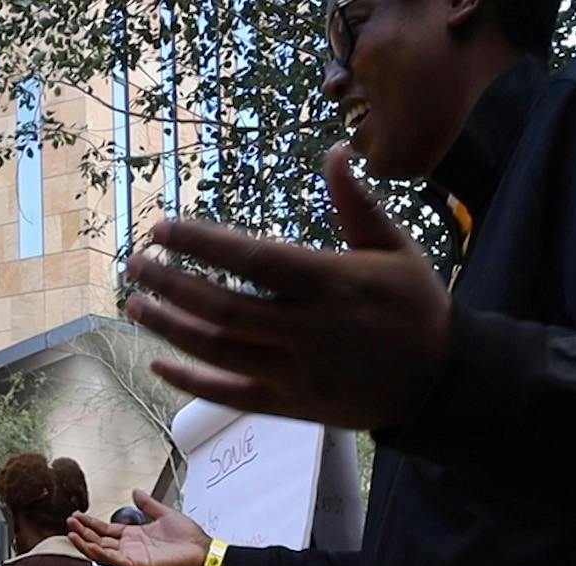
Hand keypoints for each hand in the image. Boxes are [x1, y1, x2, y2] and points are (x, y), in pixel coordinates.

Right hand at [68, 489, 210, 565]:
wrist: (201, 550)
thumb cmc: (187, 537)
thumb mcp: (164, 513)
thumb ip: (148, 504)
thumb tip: (136, 491)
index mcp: (133, 535)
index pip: (105, 529)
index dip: (90, 523)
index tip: (76, 515)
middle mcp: (129, 547)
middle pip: (99, 540)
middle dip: (82, 532)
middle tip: (69, 522)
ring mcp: (132, 556)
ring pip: (101, 552)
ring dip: (86, 543)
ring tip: (72, 534)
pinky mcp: (137, 565)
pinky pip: (114, 560)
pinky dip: (100, 554)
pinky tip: (89, 546)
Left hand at [121, 145, 450, 429]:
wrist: (441, 382)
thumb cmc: (416, 306)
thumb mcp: (395, 249)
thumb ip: (357, 204)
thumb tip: (335, 151)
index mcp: (331, 283)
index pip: (252, 259)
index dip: (202, 244)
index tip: (161, 229)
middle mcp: (307, 329)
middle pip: (222, 307)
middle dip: (170, 285)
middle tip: (135, 265)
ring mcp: (294, 371)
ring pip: (217, 350)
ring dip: (168, 328)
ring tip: (135, 304)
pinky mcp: (288, 405)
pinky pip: (228, 395)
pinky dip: (189, 382)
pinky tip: (157, 362)